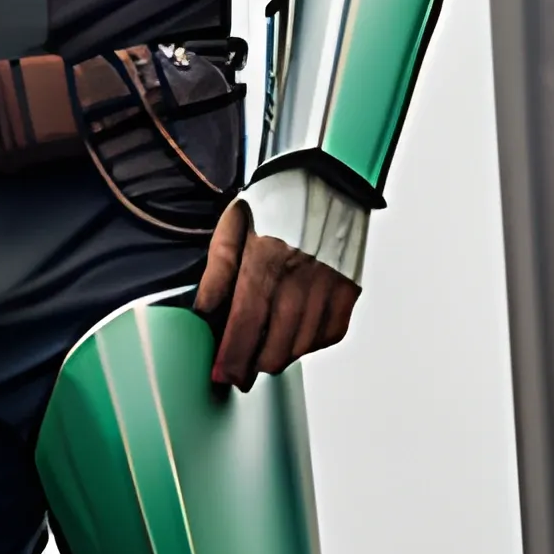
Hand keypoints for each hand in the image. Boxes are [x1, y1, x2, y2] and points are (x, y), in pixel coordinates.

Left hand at [193, 196, 359, 389]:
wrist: (329, 178)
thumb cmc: (275, 201)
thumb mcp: (233, 224)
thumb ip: (217, 271)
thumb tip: (203, 312)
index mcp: (267, 256)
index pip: (246, 322)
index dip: (232, 356)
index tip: (220, 376)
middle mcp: (303, 275)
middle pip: (275, 345)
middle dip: (250, 366)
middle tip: (235, 370)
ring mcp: (331, 285)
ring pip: (301, 347)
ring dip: (277, 357)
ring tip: (259, 351)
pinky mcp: (350, 291)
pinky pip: (329, 336)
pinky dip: (308, 344)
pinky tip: (292, 335)